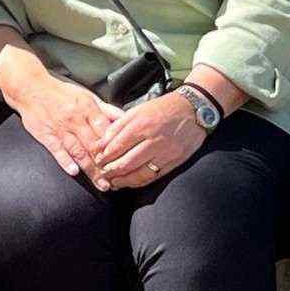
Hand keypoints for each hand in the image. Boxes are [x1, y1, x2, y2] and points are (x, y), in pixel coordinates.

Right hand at [9, 75, 120, 179]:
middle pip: (94, 145)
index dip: (116, 147)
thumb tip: (125, 118)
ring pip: (78, 151)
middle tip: (116, 179)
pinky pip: (57, 150)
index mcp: (88, 108)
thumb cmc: (60, 93)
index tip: (124, 161)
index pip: (106, 131)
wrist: (30, 88)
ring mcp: (60, 128)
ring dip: (90, 169)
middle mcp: (75, 119)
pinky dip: (65, 161)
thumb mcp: (86, 96)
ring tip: (101, 183)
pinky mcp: (45, 135)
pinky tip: (74, 171)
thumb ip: (106, 110)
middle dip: (106, 164)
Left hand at [89, 90, 209, 192]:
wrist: (193, 110)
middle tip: (101, 174)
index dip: (103, 156)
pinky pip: (154, 176)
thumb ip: (118, 126)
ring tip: (113, 182)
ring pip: (139, 173)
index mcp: (141, 124)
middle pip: (126, 162)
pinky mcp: (175, 161)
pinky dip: (139, 182)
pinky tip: (130, 182)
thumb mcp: (137, 110)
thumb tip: (101, 143)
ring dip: (123, 180)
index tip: (96, 160)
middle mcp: (153, 140)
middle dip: (110, 171)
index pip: (116, 146)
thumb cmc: (162, 108)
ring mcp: (165, 152)